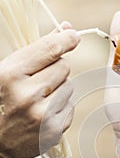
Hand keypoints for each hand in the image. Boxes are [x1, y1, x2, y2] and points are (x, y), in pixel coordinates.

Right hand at [0, 28, 79, 157]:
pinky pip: (71, 105)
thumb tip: (67, 28)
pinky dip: (62, 106)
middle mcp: (27, 95)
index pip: (49, 49)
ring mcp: (42, 114)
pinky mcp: (55, 129)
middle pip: (64, 66)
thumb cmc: (3, 100)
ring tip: (40, 99)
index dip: (66, 39)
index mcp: (10, 75)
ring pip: (70, 86)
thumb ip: (37, 50)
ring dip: (59, 88)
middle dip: (56, 68)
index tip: (74, 35)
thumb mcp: (9, 71)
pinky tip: (45, 112)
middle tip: (41, 79)